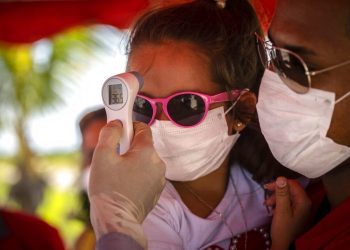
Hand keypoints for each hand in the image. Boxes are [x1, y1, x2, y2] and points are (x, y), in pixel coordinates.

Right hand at [88, 120, 165, 246]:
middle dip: (128, 146)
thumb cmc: (109, 189)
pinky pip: (147, 174)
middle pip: (143, 145)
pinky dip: (137, 174)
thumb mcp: (102, 156)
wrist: (117, 221)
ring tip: (117, 173)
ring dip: (133, 161)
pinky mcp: (157, 190)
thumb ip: (110, 133)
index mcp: (147, 152)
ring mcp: (159, 178)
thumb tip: (116, 124)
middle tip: (114, 156)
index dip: (130, 125)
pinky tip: (124, 183)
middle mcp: (158, 163)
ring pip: (145, 161)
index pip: (143, 128)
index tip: (119, 129)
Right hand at [265, 177, 310, 249]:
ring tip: (267, 204)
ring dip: (276, 197)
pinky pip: (288, 201)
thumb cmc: (283, 227)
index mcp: (303, 201)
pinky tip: (272, 207)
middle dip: (277, 190)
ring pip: (288, 195)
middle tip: (266, 194)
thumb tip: (281, 178)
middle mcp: (304, 202)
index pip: (293, 184)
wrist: (284, 244)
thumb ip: (282, 194)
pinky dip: (279, 202)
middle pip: (290, 189)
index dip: (280, 183)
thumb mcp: (281, 210)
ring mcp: (301, 207)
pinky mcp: (296, 211)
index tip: (267, 186)